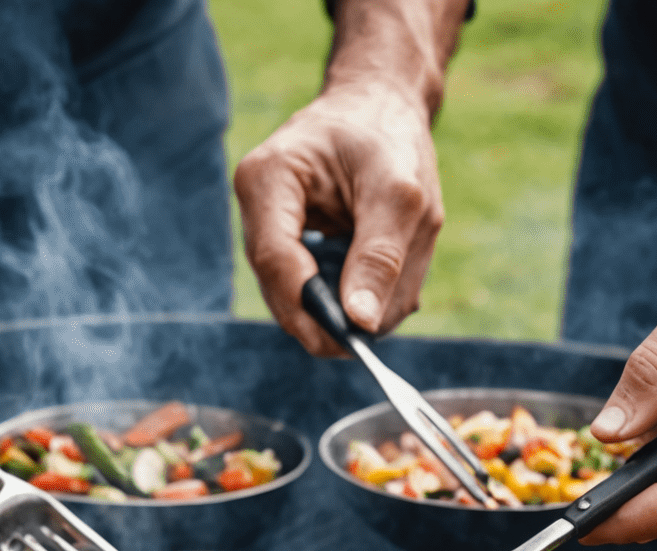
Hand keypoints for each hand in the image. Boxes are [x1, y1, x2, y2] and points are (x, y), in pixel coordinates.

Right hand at [235, 83, 443, 355]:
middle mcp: (255, 212)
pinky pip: (313, 298)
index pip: (276, 262)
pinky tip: (378, 275)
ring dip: (348, 309)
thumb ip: (381, 257)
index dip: (313, 308)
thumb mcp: (401, 191)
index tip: (358, 338)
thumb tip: (361, 324)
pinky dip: (350, 299)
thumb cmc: (389, 135)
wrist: (379, 106)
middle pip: (283, 294)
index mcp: (267, 179)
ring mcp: (266, 236)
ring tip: (392, 278)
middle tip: (386, 320)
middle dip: (335, 317)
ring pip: (299, 305)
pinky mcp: (286, 253)